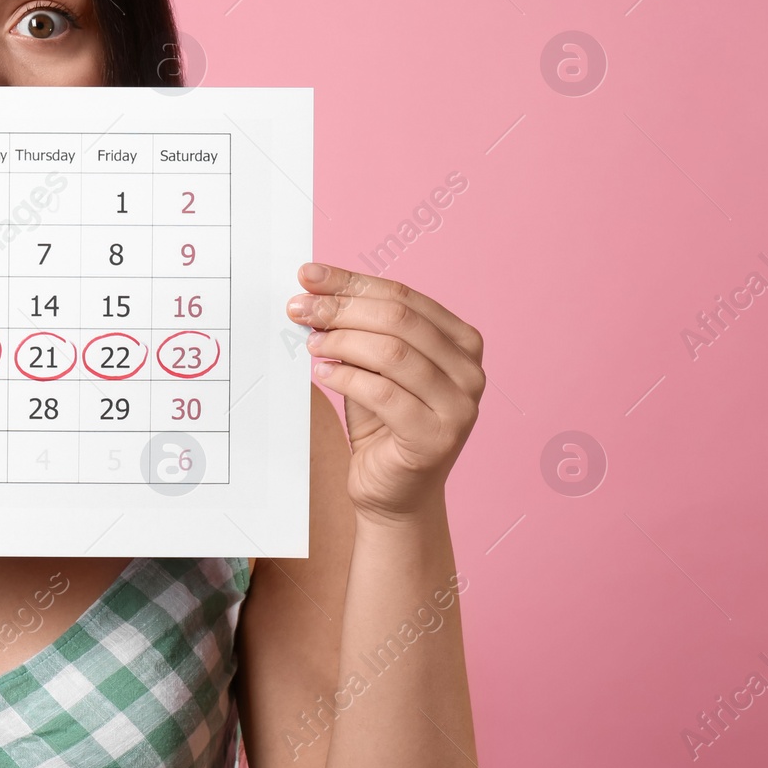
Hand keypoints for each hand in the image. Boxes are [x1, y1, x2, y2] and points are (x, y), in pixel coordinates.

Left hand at [287, 262, 484, 522]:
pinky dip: (346, 377)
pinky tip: (323, 373)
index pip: (402, 296)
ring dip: (341, 341)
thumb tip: (314, 287)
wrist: (394, 491)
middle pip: (398, 319)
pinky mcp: (436, 436)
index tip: (308, 275)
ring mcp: (459, 405)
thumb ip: (357, 328)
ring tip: (311, 343)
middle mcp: (470, 370)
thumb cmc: (383, 421)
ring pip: (392, 352)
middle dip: (340, 308)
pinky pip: (383, 393)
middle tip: (298, 308)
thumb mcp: (371, 365)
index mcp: (461, 341)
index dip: (350, 282)